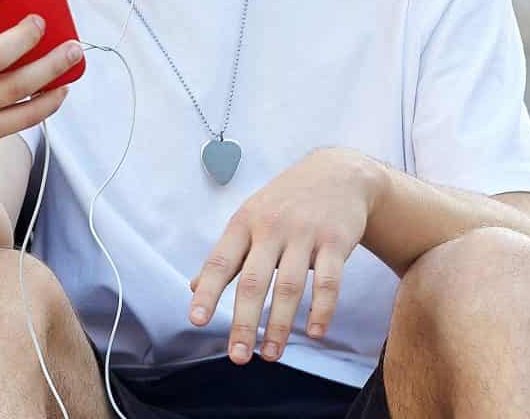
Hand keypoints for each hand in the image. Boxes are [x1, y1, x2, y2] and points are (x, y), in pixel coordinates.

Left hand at [188, 149, 383, 364]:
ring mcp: (304, 234)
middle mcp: (271, 228)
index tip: (195, 320)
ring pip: (289, 287)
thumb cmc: (285, 202)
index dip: (207, 291)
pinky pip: (328, 282)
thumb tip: (192, 287)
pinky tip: (313, 334)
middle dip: (243, 322)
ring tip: (270, 355)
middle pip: (253, 281)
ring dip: (279, 325)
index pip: (220, 261)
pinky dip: (321, 310)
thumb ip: (226, 254)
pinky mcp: (335, 241)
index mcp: (244, 223)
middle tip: (237, 356)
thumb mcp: (250, 217)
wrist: (338, 173)